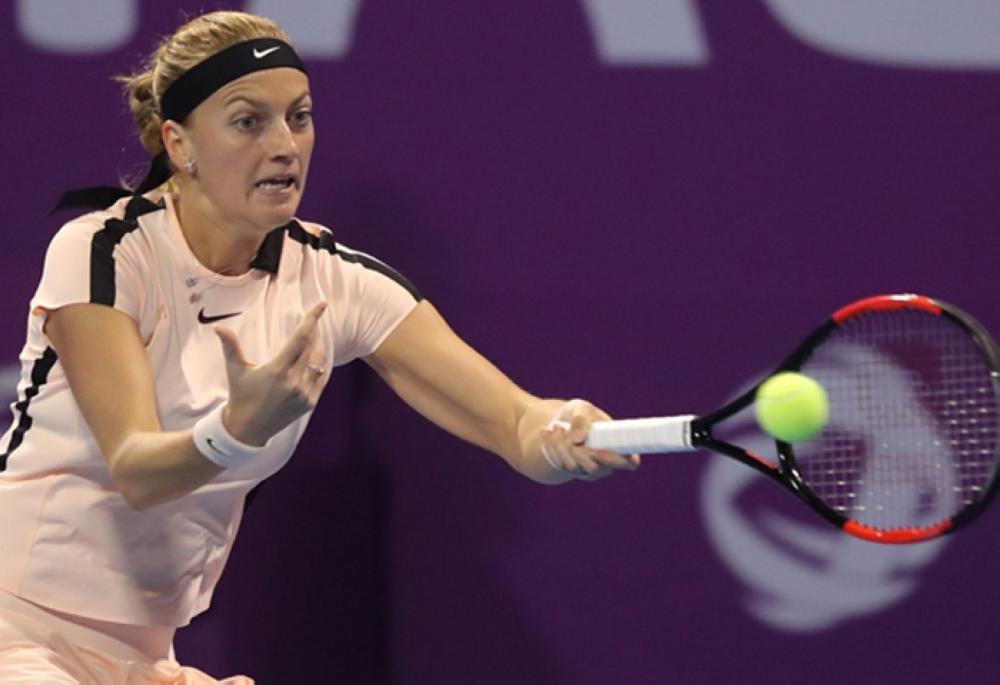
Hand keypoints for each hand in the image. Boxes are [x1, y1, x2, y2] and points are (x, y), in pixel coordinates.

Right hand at [214, 302, 329, 444]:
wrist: (247, 429)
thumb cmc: (240, 395)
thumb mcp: (235, 369)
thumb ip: (230, 346)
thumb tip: (218, 326)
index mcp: (277, 370)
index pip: (301, 338)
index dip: (312, 320)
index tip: (322, 305)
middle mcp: (294, 382)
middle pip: (312, 348)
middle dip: (315, 332)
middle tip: (314, 322)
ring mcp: (304, 394)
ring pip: (320, 363)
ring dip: (319, 348)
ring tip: (315, 338)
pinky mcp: (309, 403)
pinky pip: (321, 379)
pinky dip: (319, 366)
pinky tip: (315, 359)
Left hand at [539, 398, 640, 480]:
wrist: (561, 423)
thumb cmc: (579, 414)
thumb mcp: (581, 408)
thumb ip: (581, 418)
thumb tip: (578, 439)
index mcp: (619, 447)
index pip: (629, 462)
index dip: (616, 460)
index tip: (597, 451)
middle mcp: (606, 463)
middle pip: (596, 469)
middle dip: (580, 453)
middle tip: (569, 435)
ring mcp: (588, 470)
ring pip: (575, 467)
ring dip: (563, 446)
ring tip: (557, 426)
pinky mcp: (571, 471)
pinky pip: (560, 465)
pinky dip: (552, 447)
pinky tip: (547, 432)